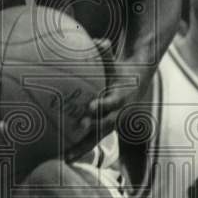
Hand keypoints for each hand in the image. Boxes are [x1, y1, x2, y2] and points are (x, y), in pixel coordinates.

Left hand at [70, 39, 146, 154]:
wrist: (136, 85)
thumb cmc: (120, 71)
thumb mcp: (116, 62)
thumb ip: (106, 52)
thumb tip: (98, 40)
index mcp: (121, 97)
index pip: (113, 102)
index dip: (103, 105)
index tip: (91, 106)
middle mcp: (118, 114)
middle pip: (105, 125)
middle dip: (93, 129)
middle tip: (77, 130)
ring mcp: (111, 124)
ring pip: (97, 138)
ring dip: (83, 147)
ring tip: (65, 157)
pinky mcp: (104, 130)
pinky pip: (91, 141)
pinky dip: (78, 148)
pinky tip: (60, 156)